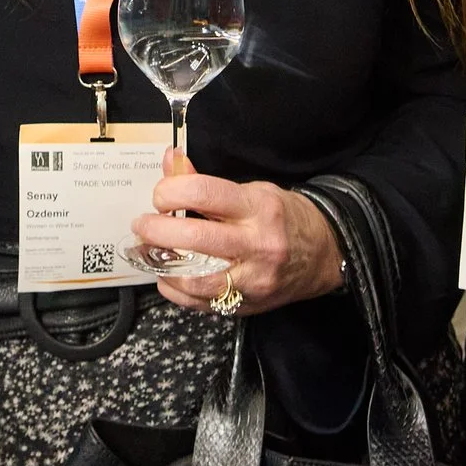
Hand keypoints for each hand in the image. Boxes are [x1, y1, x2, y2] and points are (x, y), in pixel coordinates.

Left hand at [131, 150, 344, 315]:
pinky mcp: (247, 304)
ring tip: (148, 252)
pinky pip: (200, 303)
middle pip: (195, 239)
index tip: (160, 196)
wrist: (323, 254)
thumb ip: (206, 182)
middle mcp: (257, 245)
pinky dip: (175, 290)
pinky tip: (166, 276)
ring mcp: (253, 279)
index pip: (204, 193)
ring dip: (161, 265)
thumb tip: (171, 161)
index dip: (171, 192)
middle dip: (157, 231)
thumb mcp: (252, 190)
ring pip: (195, 279)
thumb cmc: (284, 218)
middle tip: (143, 224)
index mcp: (258, 208)